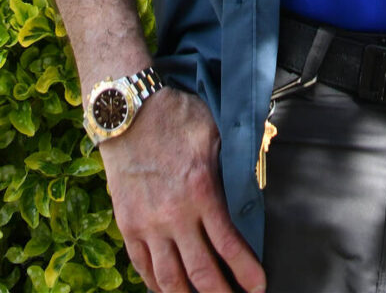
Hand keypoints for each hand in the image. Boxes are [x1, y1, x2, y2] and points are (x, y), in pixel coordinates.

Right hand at [99, 86, 264, 292]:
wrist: (127, 112)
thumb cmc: (174, 116)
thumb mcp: (213, 134)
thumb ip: (228, 166)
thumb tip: (249, 184)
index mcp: (201, 191)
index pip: (229, 246)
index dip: (246, 273)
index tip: (258, 286)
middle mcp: (174, 215)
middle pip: (201, 273)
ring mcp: (147, 224)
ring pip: (170, 279)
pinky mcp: (127, 225)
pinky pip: (142, 266)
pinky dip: (157, 285)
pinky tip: (169, 290)